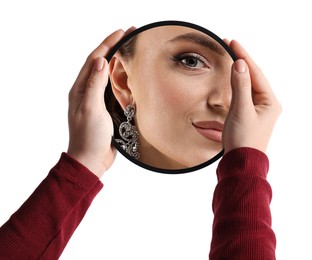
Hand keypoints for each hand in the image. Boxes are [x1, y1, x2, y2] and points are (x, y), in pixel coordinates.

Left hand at [67, 27, 134, 177]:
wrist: (91, 160)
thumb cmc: (88, 137)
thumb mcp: (90, 109)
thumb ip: (94, 85)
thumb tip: (100, 61)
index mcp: (81, 89)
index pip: (94, 59)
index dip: (107, 44)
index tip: (122, 32)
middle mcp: (87, 91)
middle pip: (101, 63)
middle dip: (114, 47)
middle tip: (130, 35)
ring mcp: (96, 99)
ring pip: (107, 75)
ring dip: (117, 60)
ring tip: (130, 50)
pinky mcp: (105, 108)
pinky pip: (113, 88)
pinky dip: (121, 77)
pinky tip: (130, 75)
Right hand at [223, 40, 281, 153]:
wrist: (241, 162)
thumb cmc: (243, 140)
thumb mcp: (241, 111)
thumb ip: (240, 87)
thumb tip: (240, 64)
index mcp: (270, 102)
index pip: (255, 73)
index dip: (244, 56)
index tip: (232, 42)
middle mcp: (266, 104)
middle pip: (254, 76)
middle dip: (242, 60)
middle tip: (230, 45)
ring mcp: (258, 109)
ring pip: (248, 84)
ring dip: (239, 71)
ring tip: (231, 56)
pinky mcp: (249, 115)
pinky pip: (244, 93)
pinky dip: (237, 83)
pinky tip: (233, 78)